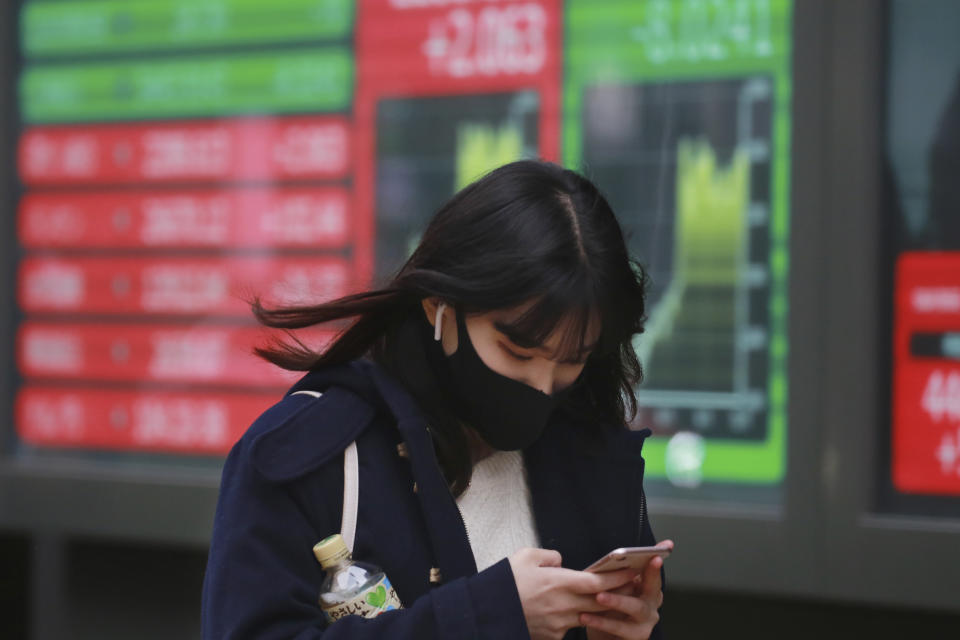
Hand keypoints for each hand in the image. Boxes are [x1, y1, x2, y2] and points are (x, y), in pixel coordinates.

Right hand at [508, 547, 638, 639]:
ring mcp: (559, 624)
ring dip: (599, 608)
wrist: (488, 612)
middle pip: (600, 601)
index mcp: (559, 582)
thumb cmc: (505, 583)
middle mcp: (563, 605)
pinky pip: (569, 627)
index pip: (598, 581)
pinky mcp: (552, 637)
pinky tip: (569, 612)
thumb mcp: (525, 556)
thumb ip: (549, 556)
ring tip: (607, 599)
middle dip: (617, 593)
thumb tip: (560, 561)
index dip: (617, 577)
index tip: (630, 571)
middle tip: (630, 585)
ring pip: (587, 615)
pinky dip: (573, 619)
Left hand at [580, 540, 671, 639]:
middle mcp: (651, 604)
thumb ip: (613, 575)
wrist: (603, 638)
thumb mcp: (611, 590)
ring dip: (617, 600)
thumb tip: (605, 560)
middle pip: (653, 587)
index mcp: (647, 588)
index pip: (653, 571)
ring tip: (599, 596)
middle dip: (650, 575)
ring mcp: (646, 621)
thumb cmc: (607, 609)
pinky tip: (585, 616)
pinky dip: (602, 622)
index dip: (657, 562)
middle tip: (635, 567)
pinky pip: (620, 628)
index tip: (663, 549)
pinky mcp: (637, 637)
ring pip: (636, 607)